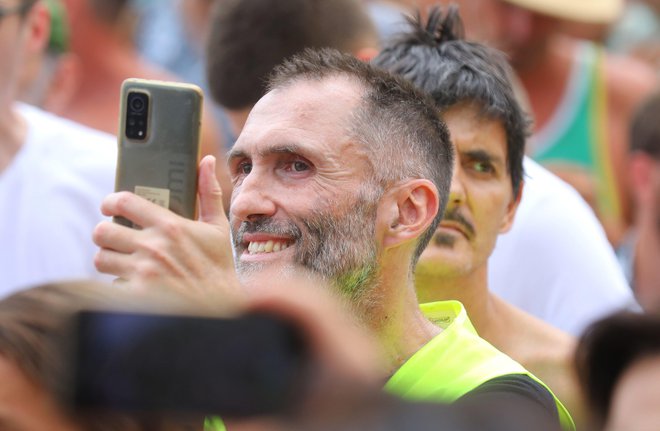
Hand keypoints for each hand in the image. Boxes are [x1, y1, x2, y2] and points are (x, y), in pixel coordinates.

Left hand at [93, 156, 243, 302]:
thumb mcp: (217, 227)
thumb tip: (207, 161)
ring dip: (109, 260)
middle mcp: (153, 247)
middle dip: (106, 235)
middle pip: (102, 231)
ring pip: (101, 258)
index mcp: (170, 225)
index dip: (110, 202)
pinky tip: (137, 286)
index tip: (109, 207)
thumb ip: (207, 192)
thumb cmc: (218, 265)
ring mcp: (143, 272)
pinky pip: (111, 285)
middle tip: (116, 239)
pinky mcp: (137, 295)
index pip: (124, 201)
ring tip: (124, 262)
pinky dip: (120, 286)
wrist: (221, 306)